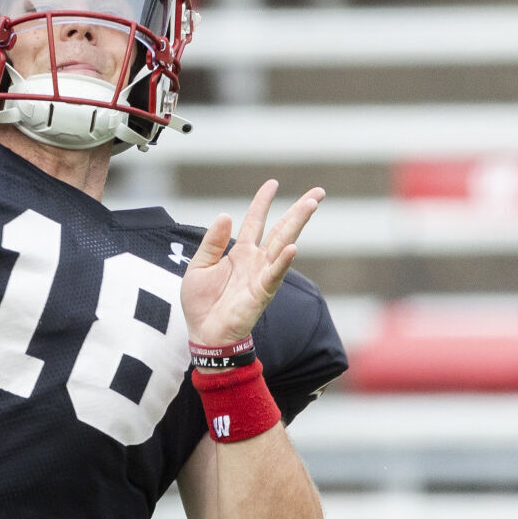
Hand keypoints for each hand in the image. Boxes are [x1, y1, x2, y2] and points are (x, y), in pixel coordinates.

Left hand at [181, 180, 323, 346]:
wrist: (205, 335)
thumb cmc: (202, 304)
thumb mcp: (199, 266)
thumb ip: (212, 242)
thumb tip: (225, 215)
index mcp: (240, 252)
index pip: (256, 221)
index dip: (262, 202)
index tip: (272, 183)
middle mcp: (256, 260)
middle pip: (281, 229)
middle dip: (299, 210)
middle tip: (318, 192)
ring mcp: (262, 275)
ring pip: (284, 244)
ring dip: (298, 224)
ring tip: (311, 205)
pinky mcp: (262, 293)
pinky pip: (274, 274)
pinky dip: (283, 261)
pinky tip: (293, 247)